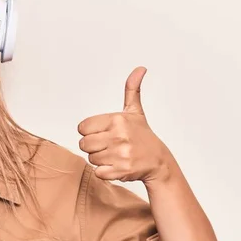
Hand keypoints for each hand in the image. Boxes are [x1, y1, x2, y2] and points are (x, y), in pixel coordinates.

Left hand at [77, 66, 168, 182]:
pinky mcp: (120, 171)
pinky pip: (98, 172)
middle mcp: (119, 136)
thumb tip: (140, 68)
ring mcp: (120, 154)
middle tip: (110, 145)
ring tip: (115, 155)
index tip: (104, 133)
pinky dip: (104, 172)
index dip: (90, 132)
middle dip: (94, 147)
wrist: (159, 161)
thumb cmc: (142, 136)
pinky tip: (117, 166)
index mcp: (117, 120)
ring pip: (91, 158)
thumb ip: (132, 90)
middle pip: (84, 144)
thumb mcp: (135, 112)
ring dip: (100, 159)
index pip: (82, 128)